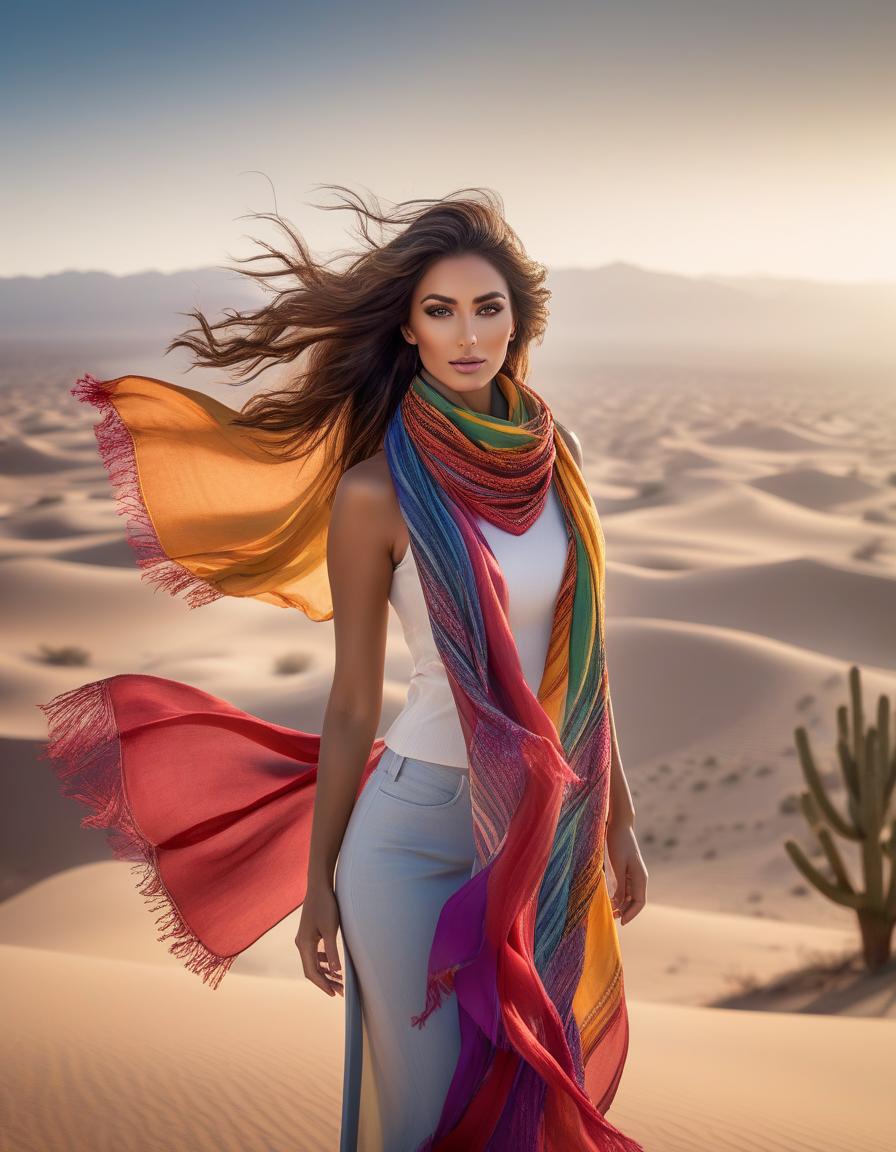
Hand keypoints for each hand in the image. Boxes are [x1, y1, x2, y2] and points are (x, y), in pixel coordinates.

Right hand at [296, 882, 343, 996]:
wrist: (319, 886)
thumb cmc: (326, 905)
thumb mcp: (330, 928)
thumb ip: (332, 951)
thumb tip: (336, 971)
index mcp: (304, 944)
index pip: (311, 972)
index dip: (323, 985)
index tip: (334, 994)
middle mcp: (301, 943)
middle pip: (312, 969)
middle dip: (325, 981)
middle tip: (340, 990)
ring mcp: (304, 938)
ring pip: (313, 962)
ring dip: (325, 972)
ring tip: (339, 980)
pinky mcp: (309, 933)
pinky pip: (315, 954)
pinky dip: (324, 961)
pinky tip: (333, 964)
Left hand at [606, 819, 647, 925]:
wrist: (619, 824)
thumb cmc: (618, 843)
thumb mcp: (617, 865)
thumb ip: (619, 886)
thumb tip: (619, 905)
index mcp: (640, 877)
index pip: (639, 902)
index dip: (631, 914)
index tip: (620, 922)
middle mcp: (639, 877)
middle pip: (635, 901)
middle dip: (625, 911)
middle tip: (612, 919)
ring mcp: (633, 873)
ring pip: (630, 895)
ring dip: (622, 904)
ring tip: (610, 911)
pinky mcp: (626, 868)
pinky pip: (625, 887)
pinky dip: (619, 895)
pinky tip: (609, 898)